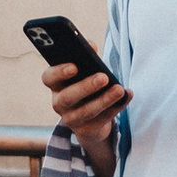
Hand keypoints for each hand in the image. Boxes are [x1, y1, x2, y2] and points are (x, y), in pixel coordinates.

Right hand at [42, 57, 127, 176]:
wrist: (90, 118)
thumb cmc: (86, 85)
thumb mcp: (84, 71)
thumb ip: (85, 57)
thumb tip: (91, 46)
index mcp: (56, 84)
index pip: (49, 78)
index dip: (59, 72)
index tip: (74, 66)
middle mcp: (59, 103)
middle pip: (67, 97)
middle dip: (85, 87)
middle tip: (103, 77)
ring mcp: (71, 119)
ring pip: (86, 111)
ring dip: (104, 100)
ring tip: (119, 89)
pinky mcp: (86, 130)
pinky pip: (102, 119)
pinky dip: (117, 107)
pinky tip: (127, 96)